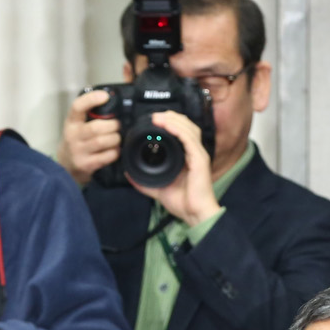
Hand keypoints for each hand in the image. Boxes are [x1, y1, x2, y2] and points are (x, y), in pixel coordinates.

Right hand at [57, 89, 120, 184]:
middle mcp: (73, 136)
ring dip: (115, 139)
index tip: (105, 96)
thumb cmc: (77, 140)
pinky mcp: (86, 165)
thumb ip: (90, 114)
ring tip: (117, 138)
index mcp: (71, 122)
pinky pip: (106, 157)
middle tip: (117, 125)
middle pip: (96, 128)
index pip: (78, 107)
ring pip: (102, 142)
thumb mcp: (77, 125)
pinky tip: (114, 150)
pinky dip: (115, 152)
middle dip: (113, 125)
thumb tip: (111, 101)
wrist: (66, 164)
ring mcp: (78, 151)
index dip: (92, 99)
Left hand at [128, 111, 219, 226]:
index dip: (170, 122)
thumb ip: (143, 181)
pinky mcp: (200, 160)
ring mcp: (199, 155)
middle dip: (171, 117)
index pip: (182, 131)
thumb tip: (129, 174)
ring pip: (188, 128)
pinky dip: (178, 130)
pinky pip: (189, 139)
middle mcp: (195, 153)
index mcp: (188, 156)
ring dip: (173, 120)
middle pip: (186, 125)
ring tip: (159, 117)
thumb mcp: (158, 188)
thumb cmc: (183, 203)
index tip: (153, 120)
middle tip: (154, 115)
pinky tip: (168, 126)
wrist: (195, 214)